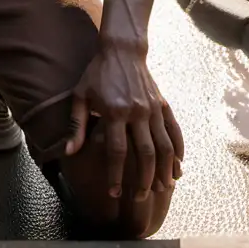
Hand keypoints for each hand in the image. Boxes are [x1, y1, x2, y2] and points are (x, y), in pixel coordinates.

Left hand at [64, 41, 183, 202]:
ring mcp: (153, 108)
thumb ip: (76, 125)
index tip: (114, 193)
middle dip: (144, 179)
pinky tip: (179, 166)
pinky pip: (174, 131)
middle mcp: (137, 112)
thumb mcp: (80, 96)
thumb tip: (69, 152)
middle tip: (140, 198)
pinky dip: (179, 150)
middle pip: (145, 153)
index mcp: (114, 112)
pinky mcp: (163, 104)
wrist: (122, 50)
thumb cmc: (97, 74)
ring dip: (165, 169)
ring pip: (164, 145)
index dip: (116, 175)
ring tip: (164, 188)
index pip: (117, 151)